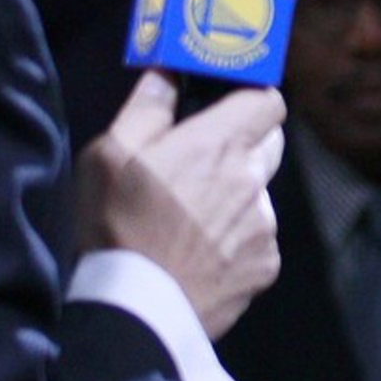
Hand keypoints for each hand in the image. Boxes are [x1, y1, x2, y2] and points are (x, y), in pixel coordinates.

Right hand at [81, 73, 287, 334]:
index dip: (251, 97)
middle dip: (244, 143)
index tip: (229, 103)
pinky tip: (200, 252)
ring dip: (237, 196)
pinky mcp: (264, 266)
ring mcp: (263, 227)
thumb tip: (169, 70)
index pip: (268, 100)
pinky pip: (258, 238)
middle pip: (269, 144)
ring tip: (190, 219)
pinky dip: (237, 238)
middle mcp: (253, 182)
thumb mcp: (110, 154)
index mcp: (219, 145)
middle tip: (203, 160)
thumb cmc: (116, 225)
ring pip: (260, 195)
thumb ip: (148, 105)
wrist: (135, 310)